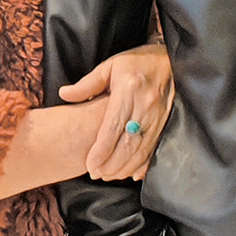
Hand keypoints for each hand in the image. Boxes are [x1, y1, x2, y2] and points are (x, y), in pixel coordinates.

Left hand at [59, 45, 173, 180]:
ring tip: (108, 175)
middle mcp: (145, 105)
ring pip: (140, 150)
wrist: (171, 60)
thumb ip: (88, 83)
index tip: (90, 164)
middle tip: (95, 174)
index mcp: (129, 89)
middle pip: (127, 144)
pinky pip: (153, 149)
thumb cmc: (138, 62)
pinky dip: (141, 164)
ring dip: (124, 167)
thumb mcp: (112, 65)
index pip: (113, 126)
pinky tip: (130, 172)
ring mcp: (158, 117)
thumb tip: (64, 94)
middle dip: (111, 164)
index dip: (101, 150)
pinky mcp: (166, 123)